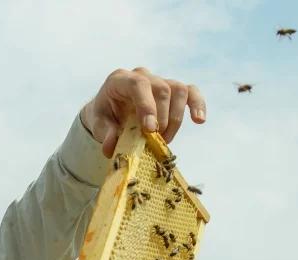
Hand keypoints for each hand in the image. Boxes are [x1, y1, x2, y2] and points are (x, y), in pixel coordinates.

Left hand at [80, 68, 205, 156]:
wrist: (110, 112)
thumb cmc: (104, 117)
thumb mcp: (98, 125)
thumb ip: (104, 133)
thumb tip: (111, 146)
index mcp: (121, 80)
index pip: (138, 84)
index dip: (147, 105)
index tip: (150, 129)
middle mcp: (142, 75)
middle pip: (162, 89)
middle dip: (162, 119)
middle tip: (156, 141)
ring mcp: (159, 81)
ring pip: (178, 90)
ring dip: (176, 118)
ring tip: (166, 139)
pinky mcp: (173, 91)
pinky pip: (191, 92)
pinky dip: (197, 104)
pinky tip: (199, 120)